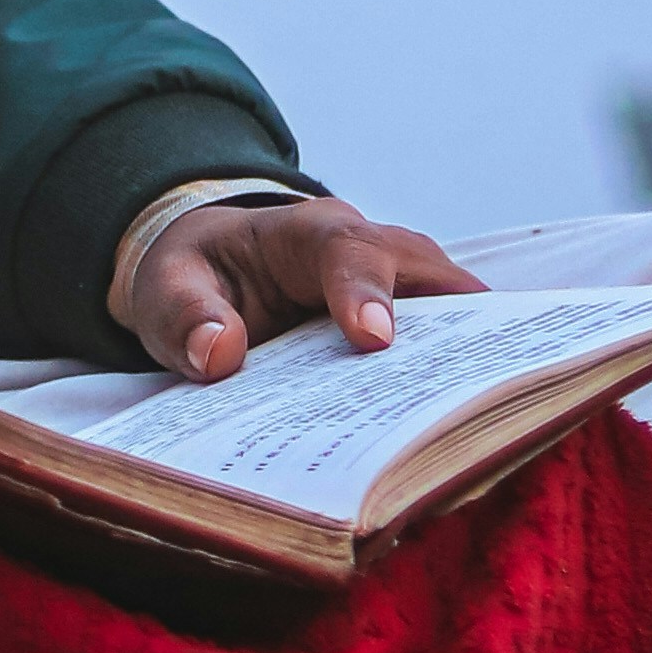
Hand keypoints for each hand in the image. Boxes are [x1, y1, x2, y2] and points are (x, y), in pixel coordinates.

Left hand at [121, 194, 483, 382]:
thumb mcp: (166, 288)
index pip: (345, 250)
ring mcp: (396, 282)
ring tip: (485, 409)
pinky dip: (459, 370)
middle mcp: (365, 247)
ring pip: (449, 305)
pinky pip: (444, 338)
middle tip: (465, 383)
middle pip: (421, 272)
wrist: (213, 271)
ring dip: (467, 350)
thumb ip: (184, 317)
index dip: (365, 290)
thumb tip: (219, 354)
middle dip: (448, 321)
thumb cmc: (195, 276)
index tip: (374, 339)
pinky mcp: (406, 317)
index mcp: (303, 232)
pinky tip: (471, 420)